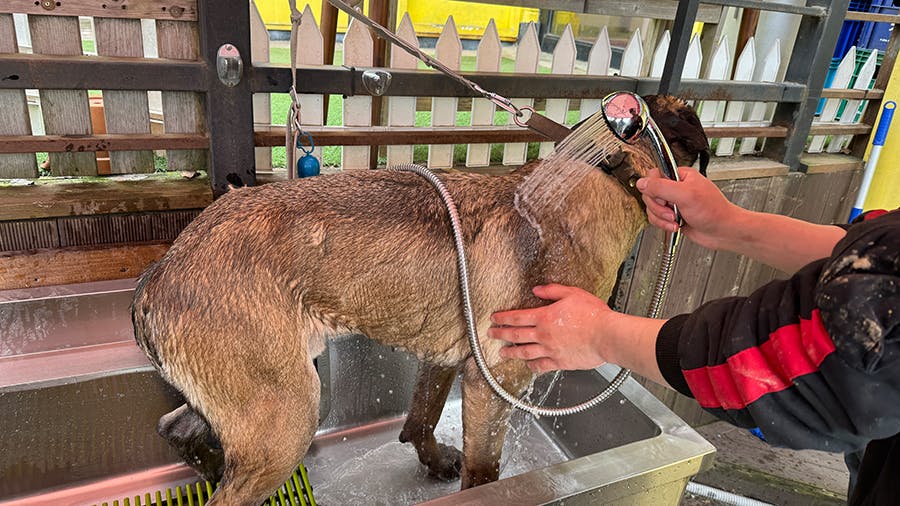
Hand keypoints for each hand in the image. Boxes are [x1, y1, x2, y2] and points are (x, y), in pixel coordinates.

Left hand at [488, 284, 612, 373]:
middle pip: (516, 335)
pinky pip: (541, 366)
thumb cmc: (593, 315)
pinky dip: (532, 366)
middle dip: (500, 334)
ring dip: (511, 352)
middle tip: (491, 333)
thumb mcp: (572, 293)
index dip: (503, 318)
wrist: (607, 336)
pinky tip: (528, 365)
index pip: (517, 317)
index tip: (494, 318)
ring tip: (502, 352)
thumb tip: (537, 290)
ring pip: (524, 352)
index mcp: (545, 317)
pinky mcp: (560, 362)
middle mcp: (544, 335)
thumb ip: (552, 291)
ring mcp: (550, 350)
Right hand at [636, 167, 739, 250]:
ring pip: (652, 208)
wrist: (723, 232)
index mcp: (680, 176)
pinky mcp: (672, 216)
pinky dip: (664, 225)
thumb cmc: (713, 211)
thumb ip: (661, 187)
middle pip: (650, 194)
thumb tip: (642, 183)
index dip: (654, 189)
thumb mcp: (685, 195)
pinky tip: (676, 226)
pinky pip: (657, 219)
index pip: (654, 176)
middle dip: (658, 207)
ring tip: (675, 220)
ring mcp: (673, 203)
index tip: (662, 198)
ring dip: (661, 218)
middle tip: (671, 211)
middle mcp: (675, 188)